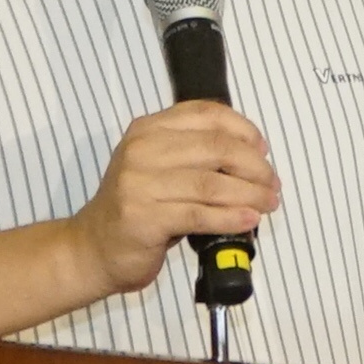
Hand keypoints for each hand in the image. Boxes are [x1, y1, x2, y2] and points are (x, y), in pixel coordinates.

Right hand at [72, 101, 280, 294]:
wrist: (92, 249)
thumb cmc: (135, 208)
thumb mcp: (157, 167)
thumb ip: (194, 154)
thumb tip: (253, 157)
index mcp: (147, 129)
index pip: (207, 114)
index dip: (244, 130)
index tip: (263, 150)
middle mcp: (142, 150)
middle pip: (216, 148)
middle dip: (254, 166)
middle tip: (271, 184)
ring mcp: (140, 184)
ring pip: (213, 183)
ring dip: (250, 194)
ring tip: (268, 203)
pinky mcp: (144, 217)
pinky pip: (200, 214)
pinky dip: (231, 217)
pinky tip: (248, 220)